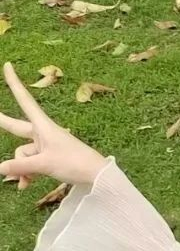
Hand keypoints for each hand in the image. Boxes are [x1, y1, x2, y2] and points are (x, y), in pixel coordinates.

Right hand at [0, 62, 107, 190]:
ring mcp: (46, 146)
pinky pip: (31, 163)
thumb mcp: (44, 164)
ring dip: (20, 168)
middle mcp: (43, 132)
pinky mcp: (50, 158)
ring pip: (23, 153)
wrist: (98, 176)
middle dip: (4, 123)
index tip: (8, 65)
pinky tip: (26, 185)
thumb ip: (20, 166)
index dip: (14, 84)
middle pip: (17, 127)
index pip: (24, 100)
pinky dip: (27, 173)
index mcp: (43, 125)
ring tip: (23, 182)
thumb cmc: (74, 163)